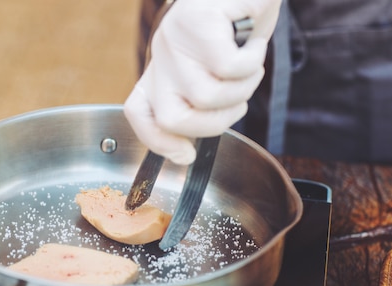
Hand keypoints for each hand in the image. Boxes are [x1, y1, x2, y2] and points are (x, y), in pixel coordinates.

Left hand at [124, 0, 281, 164]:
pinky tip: (252, 42)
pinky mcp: (196, 22)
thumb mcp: (217, 71)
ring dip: (243, 88)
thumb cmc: (239, 25)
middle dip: (215, 124)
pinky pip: (229, 67)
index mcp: (163, 70)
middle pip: (171, 118)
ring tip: (250, 63)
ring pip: (206, 96)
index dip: (157, 142)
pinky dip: (253, 61)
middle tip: (238, 103)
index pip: (138, 113)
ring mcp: (175, 39)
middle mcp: (162, 56)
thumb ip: (203, 103)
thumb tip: (187, 154)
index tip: (185, 156)